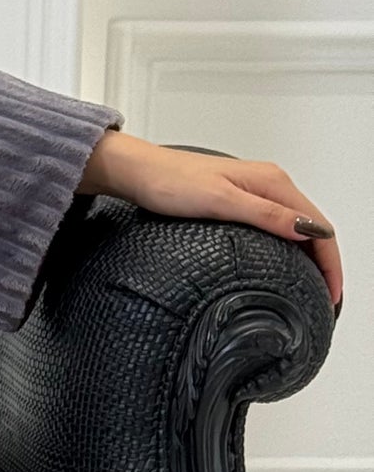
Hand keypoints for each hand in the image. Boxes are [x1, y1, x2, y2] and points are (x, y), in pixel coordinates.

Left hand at [79, 130, 343, 310]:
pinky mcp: (242, 199)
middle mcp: (271, 184)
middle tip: (328, 299)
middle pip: (314, 226)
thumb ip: (266, 215)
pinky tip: (287, 264)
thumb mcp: (220, 201)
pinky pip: (280, 224)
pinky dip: (292, 246)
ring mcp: (257, 191)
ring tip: (315, 288)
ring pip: (299, 226)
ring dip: (313, 255)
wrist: (139, 172)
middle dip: (328, 263)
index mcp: (273, 183)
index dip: (330, 263)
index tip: (331, 294)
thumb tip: (308, 231)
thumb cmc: (170, 182)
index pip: (318, 226)